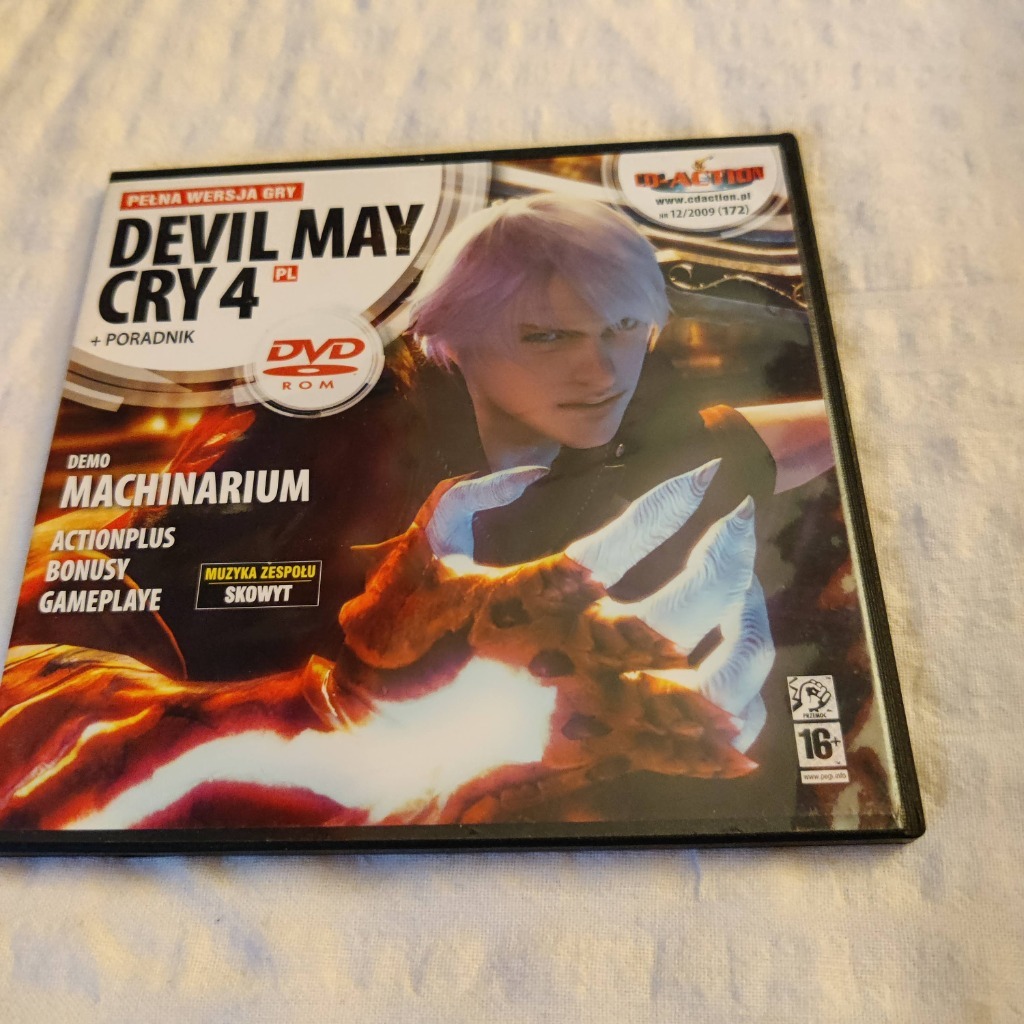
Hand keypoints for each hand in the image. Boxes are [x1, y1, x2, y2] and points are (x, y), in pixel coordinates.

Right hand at [339, 460, 775, 822]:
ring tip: (750, 588)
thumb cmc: (420, 649)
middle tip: (741, 518)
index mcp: (542, 603)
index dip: (674, 499)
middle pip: (693, 600)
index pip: (629, 536)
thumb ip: (469, 496)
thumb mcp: (428, 557)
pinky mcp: (627, 753)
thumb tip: (530, 471)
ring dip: (749, 624)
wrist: (415, 751)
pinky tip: (739, 662)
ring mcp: (613, 714)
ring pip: (719, 676)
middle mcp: (587, 657)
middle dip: (730, 550)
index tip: (701, 474)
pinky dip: (741, 705)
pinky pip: (710, 741)